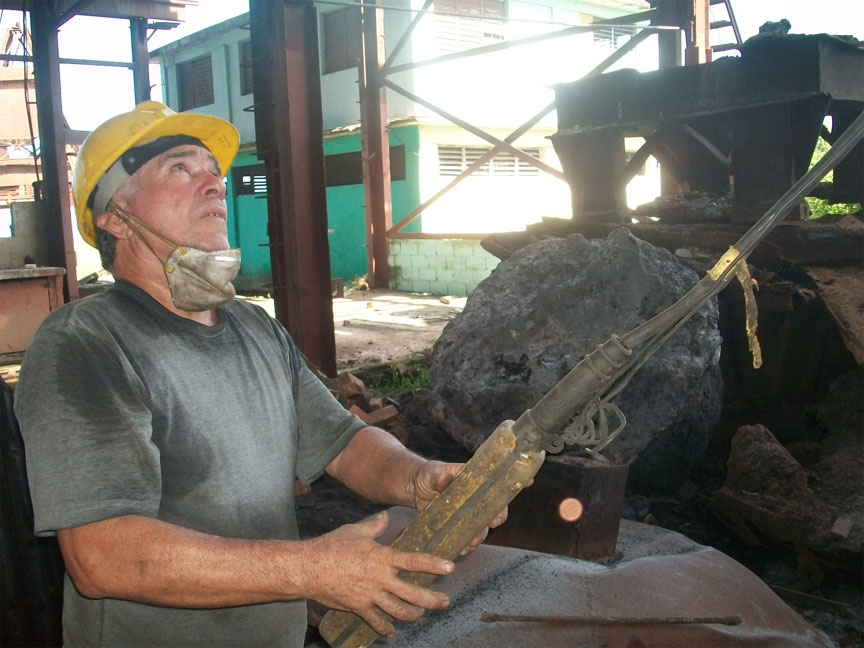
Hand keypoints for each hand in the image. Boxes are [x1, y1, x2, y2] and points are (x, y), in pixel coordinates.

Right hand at [304, 512, 452, 636]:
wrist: (308, 568)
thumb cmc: (331, 546)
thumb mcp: (355, 530)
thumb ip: (374, 525)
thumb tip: (386, 516)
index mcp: (381, 557)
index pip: (413, 561)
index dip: (433, 564)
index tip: (450, 568)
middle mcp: (379, 578)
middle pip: (411, 593)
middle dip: (431, 599)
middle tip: (445, 602)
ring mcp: (370, 595)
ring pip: (398, 610)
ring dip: (412, 615)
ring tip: (421, 615)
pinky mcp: (358, 607)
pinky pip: (376, 621)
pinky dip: (385, 628)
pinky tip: (391, 632)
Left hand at [408, 461, 508, 554]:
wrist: (415, 487)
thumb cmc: (427, 475)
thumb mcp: (431, 473)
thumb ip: (438, 477)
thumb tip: (445, 477)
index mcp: (474, 483)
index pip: (494, 492)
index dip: (500, 505)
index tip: (497, 518)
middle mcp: (475, 500)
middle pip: (490, 514)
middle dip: (489, 524)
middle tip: (483, 532)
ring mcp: (467, 514)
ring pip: (479, 529)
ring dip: (477, 538)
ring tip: (470, 544)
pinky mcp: (456, 526)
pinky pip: (466, 538)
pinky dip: (465, 546)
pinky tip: (461, 550)